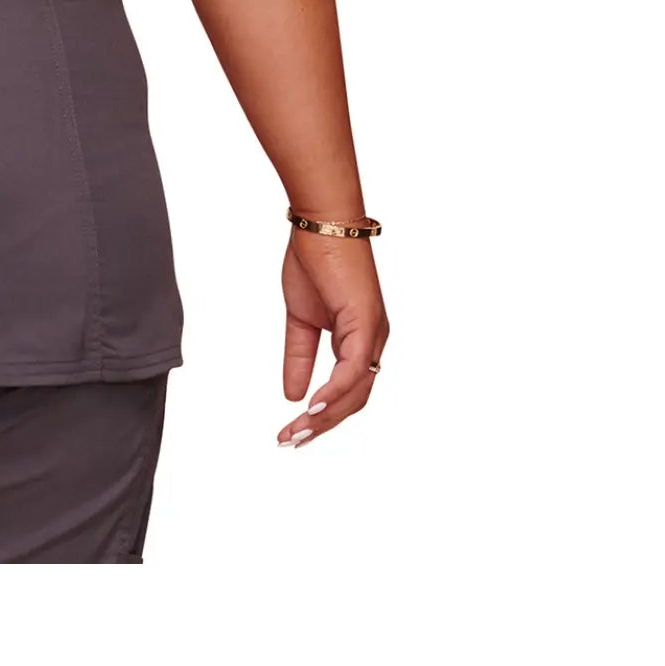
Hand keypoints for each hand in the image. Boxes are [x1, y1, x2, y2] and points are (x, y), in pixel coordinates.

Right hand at [276, 229, 388, 446]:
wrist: (320, 224)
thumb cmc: (313, 260)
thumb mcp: (300, 318)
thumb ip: (299, 356)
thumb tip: (293, 394)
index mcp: (360, 339)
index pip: (348, 391)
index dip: (323, 415)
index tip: (294, 431)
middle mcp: (374, 341)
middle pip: (354, 399)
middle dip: (322, 425)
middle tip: (290, 441)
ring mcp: (373, 333)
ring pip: (356, 391)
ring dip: (325, 416)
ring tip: (296, 432)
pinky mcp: (366, 323)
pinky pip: (354, 368)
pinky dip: (335, 391)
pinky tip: (313, 407)